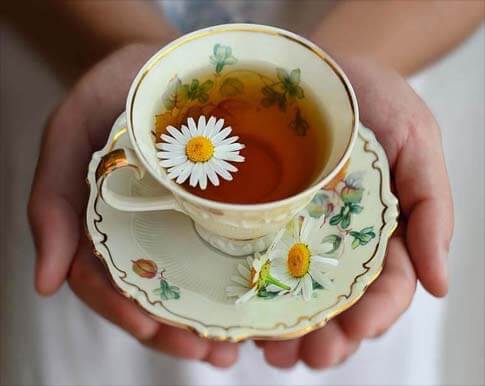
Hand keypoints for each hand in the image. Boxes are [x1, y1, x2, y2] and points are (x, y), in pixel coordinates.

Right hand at [28, 44, 238, 367]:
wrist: (160, 64)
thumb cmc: (109, 96)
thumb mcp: (67, 135)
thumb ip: (50, 203)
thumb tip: (44, 283)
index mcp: (102, 224)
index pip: (105, 282)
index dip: (125, 313)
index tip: (156, 333)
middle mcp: (141, 230)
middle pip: (152, 295)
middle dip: (177, 331)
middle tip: (211, 352)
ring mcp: (177, 222)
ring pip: (188, 282)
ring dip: (208, 319)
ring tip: (235, 344)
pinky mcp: (212, 209)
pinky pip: (220, 251)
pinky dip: (232, 281)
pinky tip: (254, 300)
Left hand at [257, 58, 453, 367]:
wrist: (326, 69)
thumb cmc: (378, 102)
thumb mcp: (417, 144)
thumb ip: (432, 210)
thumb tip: (440, 283)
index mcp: (384, 232)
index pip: (386, 287)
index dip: (372, 316)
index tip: (351, 334)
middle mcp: (342, 240)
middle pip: (339, 303)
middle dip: (326, 337)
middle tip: (302, 357)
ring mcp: (303, 232)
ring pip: (298, 294)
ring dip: (287, 330)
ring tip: (269, 350)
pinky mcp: (268, 218)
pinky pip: (260, 261)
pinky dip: (254, 293)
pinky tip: (240, 313)